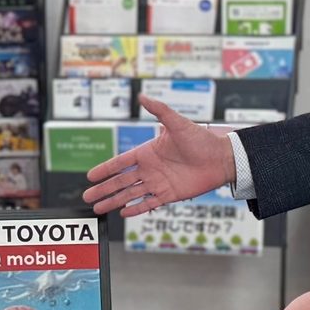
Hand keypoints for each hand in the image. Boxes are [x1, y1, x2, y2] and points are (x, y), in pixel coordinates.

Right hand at [81, 97, 234, 217]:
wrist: (221, 158)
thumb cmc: (201, 139)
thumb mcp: (178, 123)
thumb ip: (160, 110)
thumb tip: (142, 96)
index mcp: (148, 152)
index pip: (121, 162)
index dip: (105, 169)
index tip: (91, 175)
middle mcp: (150, 169)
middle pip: (121, 181)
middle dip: (104, 189)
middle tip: (87, 196)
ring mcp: (158, 183)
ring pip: (130, 194)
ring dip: (114, 201)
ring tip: (98, 208)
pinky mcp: (169, 195)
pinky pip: (149, 204)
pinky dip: (136, 209)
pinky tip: (123, 213)